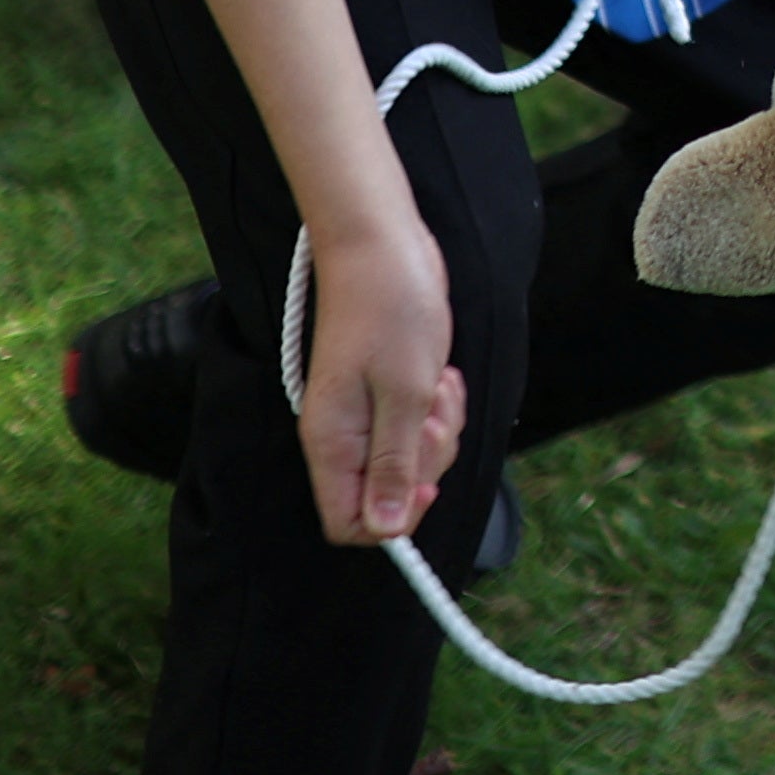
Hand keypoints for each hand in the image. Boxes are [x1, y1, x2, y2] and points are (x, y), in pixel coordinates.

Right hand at [296, 198, 467, 549]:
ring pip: (412, 460)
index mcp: (332, 443)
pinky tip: (442, 374)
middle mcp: (342, 436)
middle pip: (387, 496)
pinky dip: (440, 406)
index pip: (346, 524)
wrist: (384, 243)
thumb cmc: (392, 309)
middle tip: (432, 413)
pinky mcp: (387, 393)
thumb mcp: (406, 394)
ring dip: (440, 429)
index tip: (425, 482)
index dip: (390, 521)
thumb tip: (387, 531)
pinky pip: (421, 426)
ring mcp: (363, 414)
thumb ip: (395, 466)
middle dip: (427, 463)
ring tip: (438, 383)